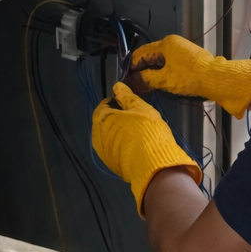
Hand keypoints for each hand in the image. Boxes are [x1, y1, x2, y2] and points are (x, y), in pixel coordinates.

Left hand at [91, 83, 201, 216]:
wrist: (153, 165)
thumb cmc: (146, 131)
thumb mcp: (140, 107)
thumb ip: (126, 95)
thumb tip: (117, 86)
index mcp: (101, 120)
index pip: (103, 105)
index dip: (115, 101)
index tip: (128, 102)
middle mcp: (97, 136)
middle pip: (104, 122)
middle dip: (116, 117)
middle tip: (134, 117)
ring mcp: (103, 153)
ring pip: (109, 137)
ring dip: (119, 132)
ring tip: (136, 131)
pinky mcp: (112, 165)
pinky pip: (115, 150)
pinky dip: (122, 145)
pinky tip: (136, 145)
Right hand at [130, 34, 250, 118]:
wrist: (216, 78)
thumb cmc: (189, 77)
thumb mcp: (164, 79)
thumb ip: (146, 79)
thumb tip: (131, 81)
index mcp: (165, 43)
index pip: (142, 53)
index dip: (132, 65)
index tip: (124, 77)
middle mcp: (173, 43)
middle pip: (151, 55)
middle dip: (141, 69)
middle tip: (132, 83)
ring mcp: (182, 50)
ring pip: (161, 60)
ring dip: (151, 71)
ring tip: (143, 85)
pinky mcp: (188, 59)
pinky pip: (170, 63)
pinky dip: (162, 72)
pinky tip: (158, 82)